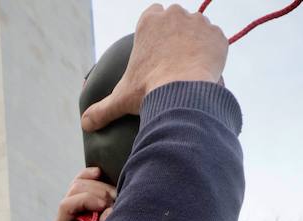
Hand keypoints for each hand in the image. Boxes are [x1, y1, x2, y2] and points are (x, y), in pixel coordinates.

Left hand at [52, 167, 116, 220]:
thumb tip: (107, 211)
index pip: (66, 205)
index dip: (86, 200)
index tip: (104, 206)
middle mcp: (66, 216)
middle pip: (75, 189)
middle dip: (97, 193)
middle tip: (113, 203)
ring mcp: (74, 206)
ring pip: (80, 182)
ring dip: (101, 187)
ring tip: (115, 198)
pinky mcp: (84, 199)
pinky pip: (83, 178)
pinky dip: (91, 174)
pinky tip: (99, 173)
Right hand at [81, 5, 228, 132]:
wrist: (184, 92)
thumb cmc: (149, 90)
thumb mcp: (121, 99)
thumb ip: (102, 110)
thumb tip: (85, 124)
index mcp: (150, 22)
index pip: (154, 14)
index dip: (157, 29)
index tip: (158, 46)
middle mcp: (174, 15)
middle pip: (176, 18)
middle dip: (177, 33)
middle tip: (175, 59)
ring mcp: (198, 23)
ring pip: (198, 28)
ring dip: (196, 42)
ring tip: (191, 66)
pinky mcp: (217, 35)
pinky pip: (216, 41)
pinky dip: (213, 53)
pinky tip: (206, 70)